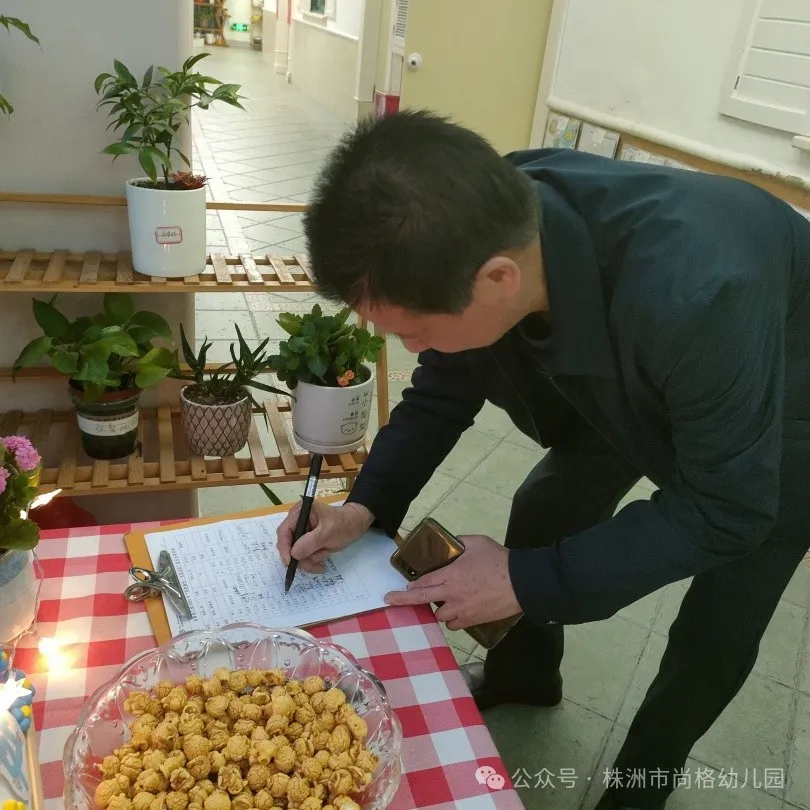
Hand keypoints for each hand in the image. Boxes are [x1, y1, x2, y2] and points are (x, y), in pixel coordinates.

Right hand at [276, 501, 373, 573]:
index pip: (284, 531)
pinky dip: (312, 560)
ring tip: (324, 558)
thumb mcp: (328, 533)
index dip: (284, 548)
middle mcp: (297, 521)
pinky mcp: (306, 541)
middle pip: (288, 544)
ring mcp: (301, 532)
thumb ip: (310, 542)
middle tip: (314, 565)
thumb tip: (293, 554)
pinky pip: (303, 555)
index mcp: (300, 512)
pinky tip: (323, 559)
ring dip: (309, 559)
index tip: (289, 562)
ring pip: (296, 553)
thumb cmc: (344, 524)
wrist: (356, 524)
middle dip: (300, 557)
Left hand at [384, 534, 520, 629]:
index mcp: (450, 575)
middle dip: (403, 600)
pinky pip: (454, 625)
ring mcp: (462, 610)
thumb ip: (460, 542)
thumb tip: (452, 543)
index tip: (403, 587)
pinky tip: (457, 612)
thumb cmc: (498, 560)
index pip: (423, 582)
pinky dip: (452, 620)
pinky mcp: (473, 620)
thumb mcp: (477, 542)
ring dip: (437, 609)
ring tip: (442, 603)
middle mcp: (451, 595)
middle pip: (421, 600)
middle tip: (389, 601)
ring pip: (439, 616)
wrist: (521, 583)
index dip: (411, 586)